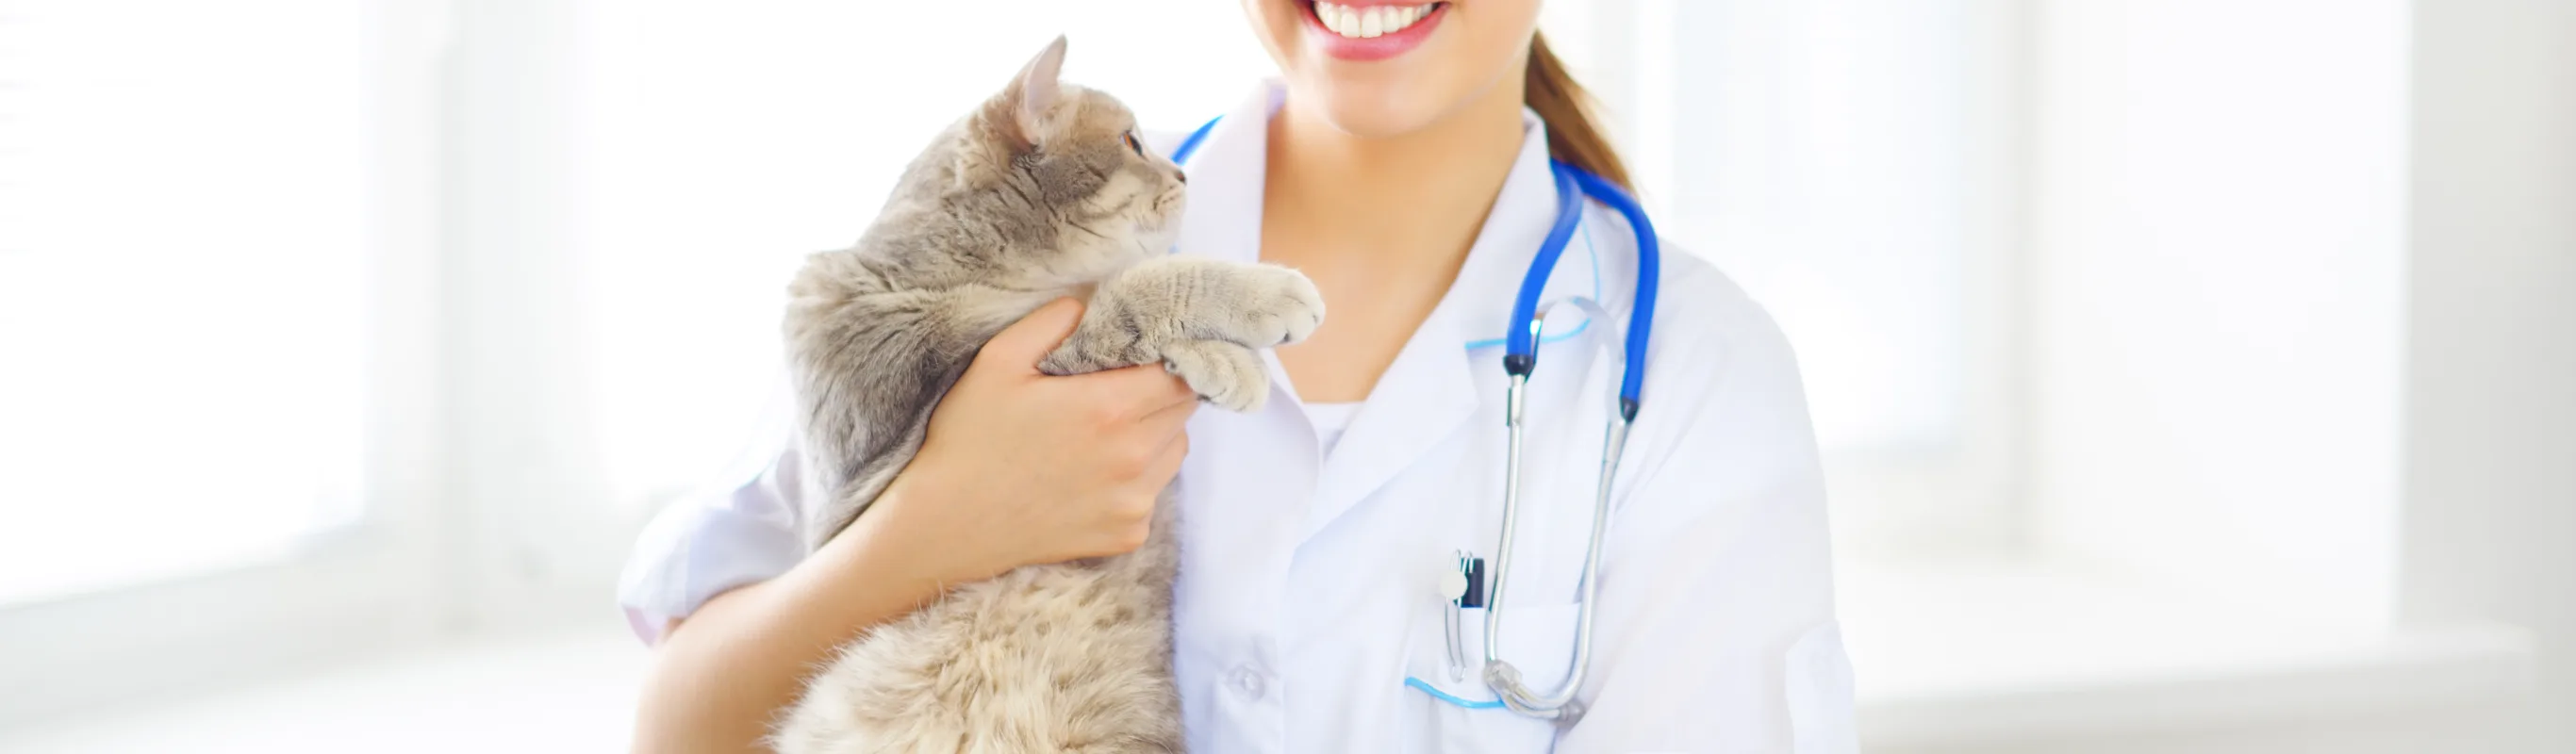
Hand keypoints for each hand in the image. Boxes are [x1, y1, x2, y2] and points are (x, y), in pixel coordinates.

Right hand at [865, 298, 1197, 583]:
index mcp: (1110, 408)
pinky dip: (1138, 478)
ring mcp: (1135, 501)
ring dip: (1157, 434)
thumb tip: (1092, 303)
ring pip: (1176, 450)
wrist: (949, 525)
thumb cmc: (970, 439)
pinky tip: (1094, 474)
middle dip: (1163, 392)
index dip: (1170, 357)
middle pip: (1184, 410)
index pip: (1181, 372)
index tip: (1147, 354)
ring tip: (1108, 431)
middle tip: (1123, 388)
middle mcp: (1134, 457)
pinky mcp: (1129, 533)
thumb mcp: (998, 361)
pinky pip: (1154, 492)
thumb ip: (1053, 321)